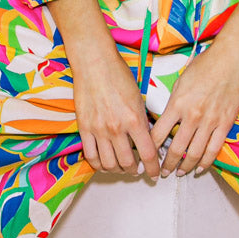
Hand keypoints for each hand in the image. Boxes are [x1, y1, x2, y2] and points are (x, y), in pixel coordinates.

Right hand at [73, 47, 161, 178]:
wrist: (94, 63)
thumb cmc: (119, 76)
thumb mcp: (139, 99)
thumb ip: (142, 122)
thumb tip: (147, 140)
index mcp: (135, 120)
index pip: (148, 154)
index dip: (153, 169)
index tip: (155, 174)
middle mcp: (117, 128)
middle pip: (128, 163)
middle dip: (135, 171)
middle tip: (137, 170)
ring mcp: (99, 129)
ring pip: (109, 164)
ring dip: (117, 170)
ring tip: (121, 167)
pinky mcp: (84, 128)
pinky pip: (91, 156)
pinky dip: (98, 165)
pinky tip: (104, 163)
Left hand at [150, 40, 238, 176]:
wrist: (231, 59)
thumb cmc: (204, 66)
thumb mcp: (180, 83)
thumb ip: (173, 103)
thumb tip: (165, 120)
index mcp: (177, 104)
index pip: (158, 134)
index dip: (151, 149)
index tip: (148, 157)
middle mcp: (192, 116)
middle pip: (176, 149)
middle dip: (167, 164)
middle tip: (162, 173)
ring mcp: (210, 121)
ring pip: (195, 153)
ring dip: (185, 167)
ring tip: (180, 173)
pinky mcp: (225, 124)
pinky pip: (214, 149)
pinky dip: (206, 162)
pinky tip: (200, 168)